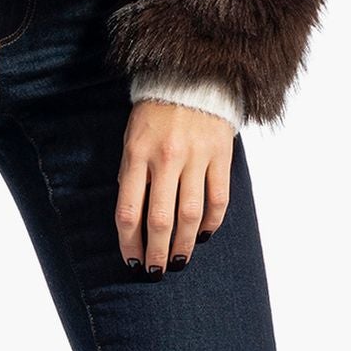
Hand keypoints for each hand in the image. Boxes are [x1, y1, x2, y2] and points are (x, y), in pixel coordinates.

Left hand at [115, 101, 230, 276]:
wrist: (193, 78)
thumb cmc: (155, 112)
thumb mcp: (131, 138)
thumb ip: (131, 174)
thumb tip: (132, 218)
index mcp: (137, 155)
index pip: (129, 211)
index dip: (129, 243)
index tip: (131, 261)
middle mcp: (166, 158)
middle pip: (160, 220)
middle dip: (157, 252)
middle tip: (155, 272)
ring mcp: (197, 158)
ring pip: (190, 215)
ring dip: (183, 245)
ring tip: (178, 262)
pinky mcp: (221, 156)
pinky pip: (218, 200)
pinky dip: (210, 223)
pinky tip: (201, 236)